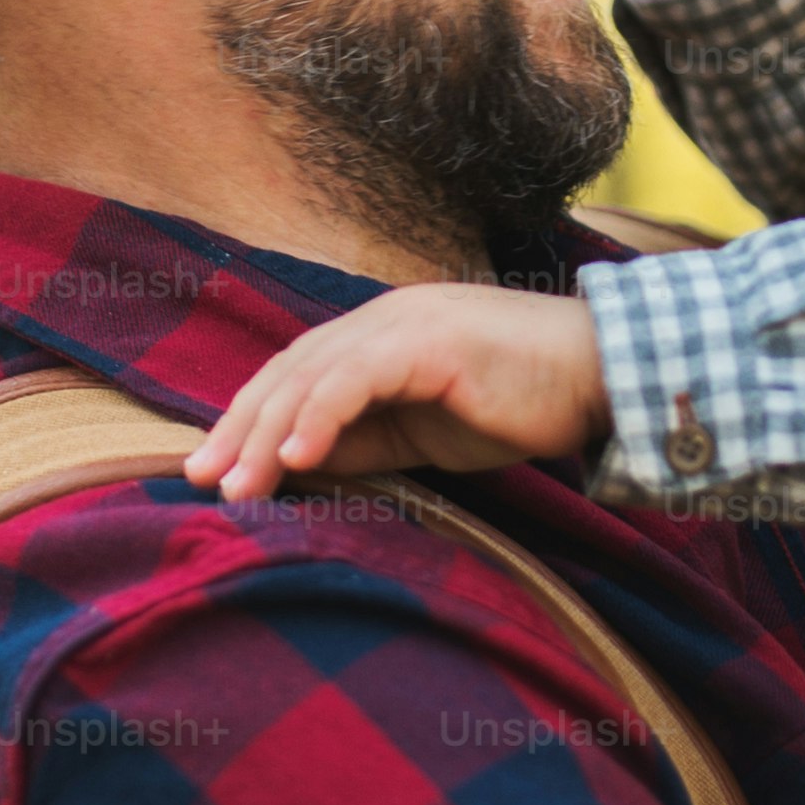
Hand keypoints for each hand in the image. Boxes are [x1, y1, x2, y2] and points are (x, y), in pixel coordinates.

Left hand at [184, 286, 612, 502]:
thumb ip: (362, 440)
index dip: (249, 420)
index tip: (214, 469)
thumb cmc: (520, 404)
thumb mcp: (422, 433)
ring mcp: (404, 325)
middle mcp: (380, 320)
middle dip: (241, 428)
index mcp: (376, 337)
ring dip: (271, 432)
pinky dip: (323, 415)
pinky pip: (359, 378)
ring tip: (242, 484)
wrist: (601, 374)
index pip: (293, 376)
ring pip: (313, 375)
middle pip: (289, 372)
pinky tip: (300, 456)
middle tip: (204, 479)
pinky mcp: (430, 341)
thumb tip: (297, 466)